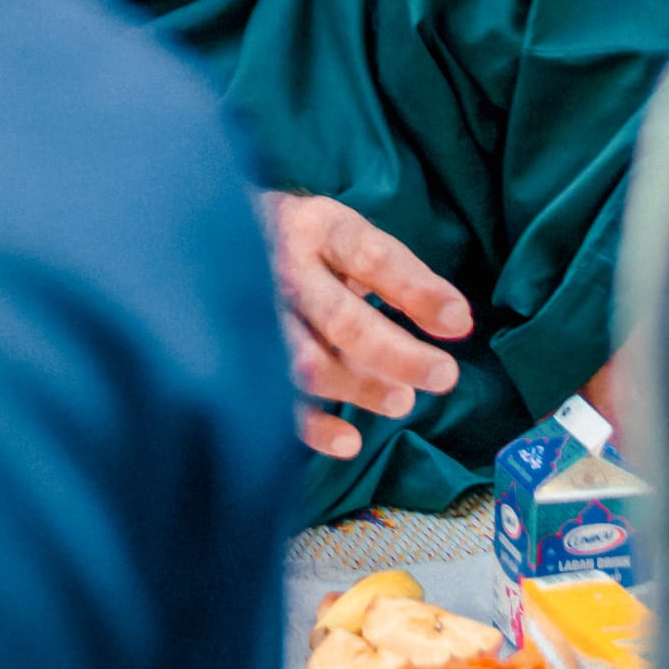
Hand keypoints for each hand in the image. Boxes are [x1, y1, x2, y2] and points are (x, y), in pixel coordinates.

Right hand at [262, 192, 471, 460]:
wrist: (207, 235)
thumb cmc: (299, 242)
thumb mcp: (339, 233)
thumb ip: (385, 271)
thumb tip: (448, 320)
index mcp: (317, 227)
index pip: (372, 257)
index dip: (417, 290)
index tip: (460, 321)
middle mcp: (283, 267)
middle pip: (342, 318)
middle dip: (396, 353)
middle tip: (443, 376)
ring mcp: (254, 312)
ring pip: (307, 362)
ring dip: (358, 387)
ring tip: (402, 403)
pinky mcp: (236, 354)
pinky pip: (273, 397)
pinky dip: (312, 425)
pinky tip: (349, 441)